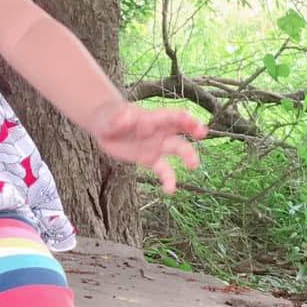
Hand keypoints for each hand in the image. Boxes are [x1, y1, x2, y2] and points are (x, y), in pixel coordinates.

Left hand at [88, 100, 207, 193]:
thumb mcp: (111, 117)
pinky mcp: (150, 158)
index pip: (172, 116)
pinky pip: (163, 169)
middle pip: (180, 131)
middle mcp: (159, 131)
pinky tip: (170, 190)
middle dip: (192, 132)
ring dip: (187, 157)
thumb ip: (121, 118)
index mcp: (152, 118)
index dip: (184, 118)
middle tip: (202, 134)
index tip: (194, 124)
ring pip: (177, 149)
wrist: (104, 125)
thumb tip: (126, 116)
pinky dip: (168, 179)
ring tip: (193, 166)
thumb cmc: (109, 116)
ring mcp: (156, 145)